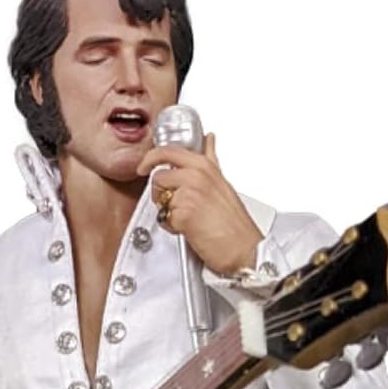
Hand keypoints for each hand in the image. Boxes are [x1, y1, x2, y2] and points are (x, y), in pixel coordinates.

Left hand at [136, 132, 262, 276]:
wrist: (243, 248)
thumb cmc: (235, 221)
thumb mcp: (223, 181)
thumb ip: (211, 159)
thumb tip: (208, 140)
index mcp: (204, 165)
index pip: (168, 151)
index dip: (151, 158)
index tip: (144, 166)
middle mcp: (196, 176)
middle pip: (158, 176)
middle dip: (159, 191)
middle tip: (169, 203)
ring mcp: (189, 194)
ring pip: (159, 198)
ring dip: (166, 210)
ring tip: (185, 218)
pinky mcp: (183, 214)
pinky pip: (163, 218)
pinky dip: (171, 226)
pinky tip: (187, 229)